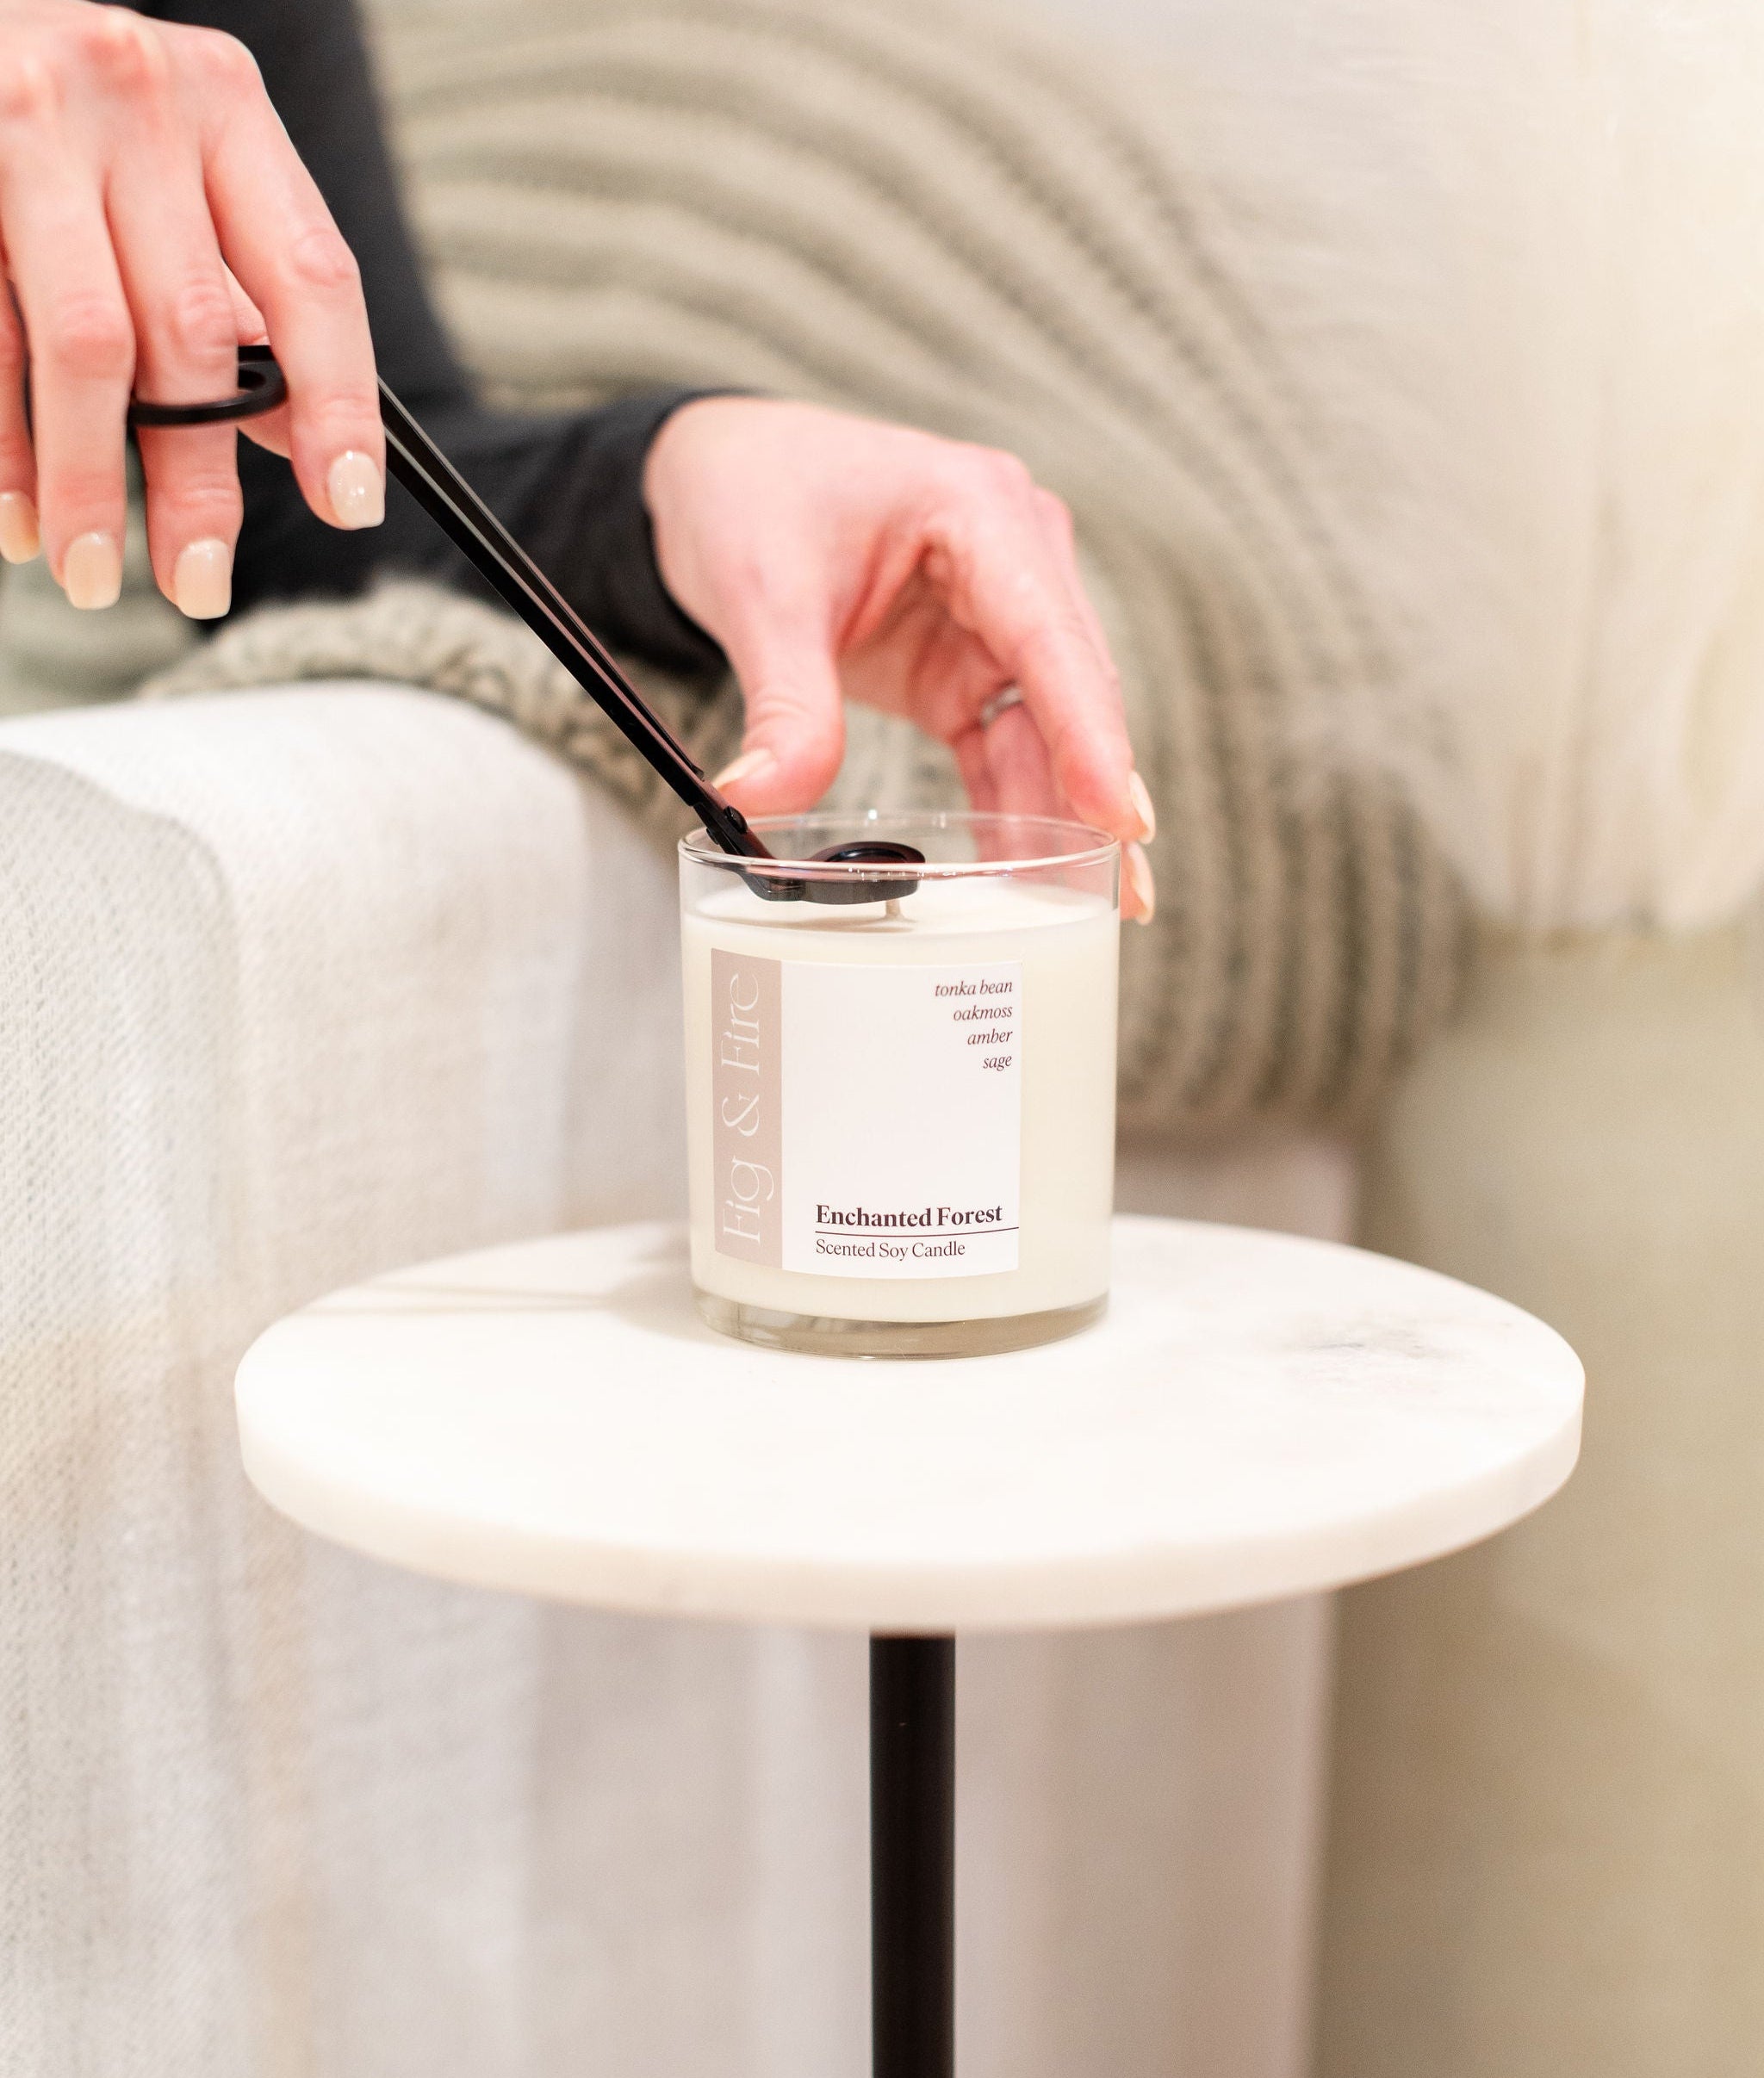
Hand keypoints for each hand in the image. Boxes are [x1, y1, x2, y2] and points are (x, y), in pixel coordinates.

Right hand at [0, 2, 383, 617]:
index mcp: (226, 105)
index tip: (349, 505)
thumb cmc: (80, 119)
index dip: (339, 405)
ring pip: (82, 346)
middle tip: (200, 583)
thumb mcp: (179, 171)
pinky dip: (5, 444)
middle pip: (192, 332)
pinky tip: (19, 511)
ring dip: (88, 480)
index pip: (314, 278)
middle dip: (196, 480)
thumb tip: (294, 434)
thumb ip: (241, 290)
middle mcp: (135, 96)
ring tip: (90, 572)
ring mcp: (28, 122)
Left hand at [643, 396, 1156, 919]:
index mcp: (980, 511)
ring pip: (1047, 731)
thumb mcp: (762, 596)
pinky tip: (1025, 879)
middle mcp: (1015, 557)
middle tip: (1121, 899)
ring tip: (1081, 914)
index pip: (1050, 639)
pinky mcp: (971, 664)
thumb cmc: (752, 495)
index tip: (1121, 820)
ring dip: (1059, 820)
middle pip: (1070, 694)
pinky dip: (1013, 810)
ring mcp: (999, 616)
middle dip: (1096, 797)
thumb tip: (759, 802)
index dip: (1090, 736)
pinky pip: (1006, 746)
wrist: (720, 472)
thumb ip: (784, 704)